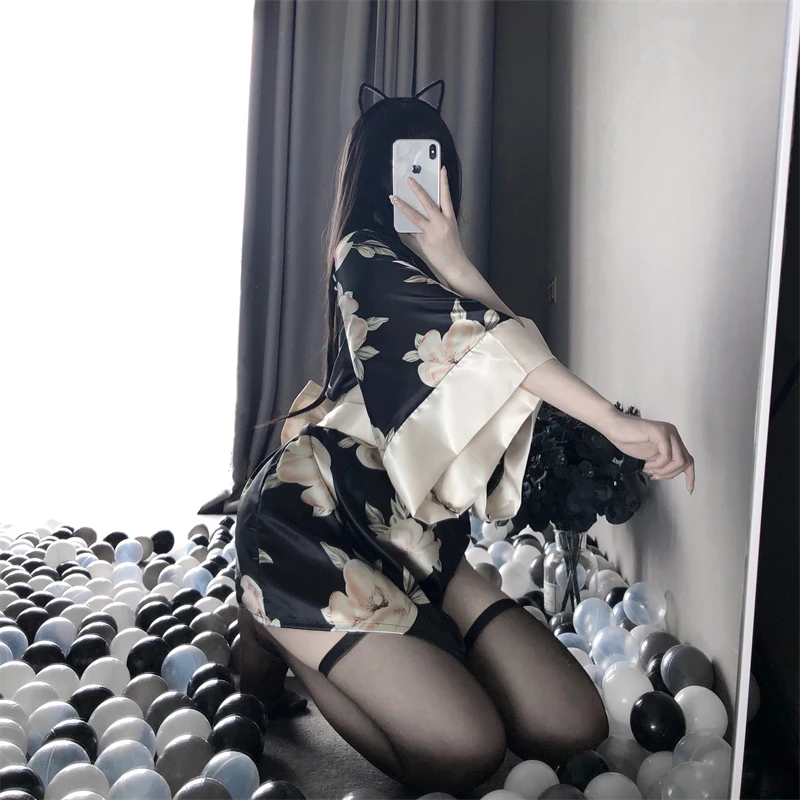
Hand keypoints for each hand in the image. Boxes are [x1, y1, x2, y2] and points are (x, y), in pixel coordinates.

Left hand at [389, 166, 470, 280]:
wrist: (454, 265)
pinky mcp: (423, 241)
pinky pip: (412, 230)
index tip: (441, 169)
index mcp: (450, 219)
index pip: (447, 197)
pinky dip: (404, 225)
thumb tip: (422, 209)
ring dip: (403, 206)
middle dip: (418, 190)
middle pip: (428, 203)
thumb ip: (438, 218)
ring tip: (393, 198)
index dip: (444, 182)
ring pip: (415, 216)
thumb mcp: (450, 229)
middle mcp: (441, 223)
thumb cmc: (452, 247)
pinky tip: (396, 220)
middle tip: (409, 179)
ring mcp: (431, 232)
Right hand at [602, 410, 695, 493]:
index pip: (688, 459)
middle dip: (670, 474)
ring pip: (680, 461)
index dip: (690, 476)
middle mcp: (673, 434)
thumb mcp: (650, 455)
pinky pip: (667, 456)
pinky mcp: (660, 433)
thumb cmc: (627, 439)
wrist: (613, 426)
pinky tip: (646, 464)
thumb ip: (662, 461)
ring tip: (649, 470)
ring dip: (664, 471)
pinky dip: (657, 465)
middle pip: (686, 462)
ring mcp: (668, 432)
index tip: (689, 490)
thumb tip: (669, 473)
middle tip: (654, 476)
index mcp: (672, 439)